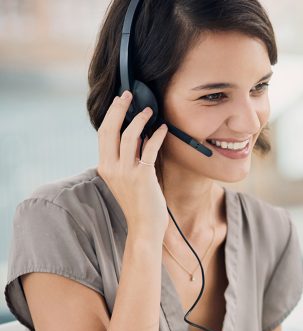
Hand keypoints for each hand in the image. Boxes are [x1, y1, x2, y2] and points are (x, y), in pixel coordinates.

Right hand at [97, 90, 168, 241]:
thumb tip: (136, 136)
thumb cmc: (139, 204)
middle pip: (110, 129)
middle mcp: (112, 168)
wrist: (144, 227)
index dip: (111, 114)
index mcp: (105, 167)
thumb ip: (128, 159)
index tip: (120, 102)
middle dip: (119, 108)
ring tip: (149, 111)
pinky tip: (163, 129)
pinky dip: (157, 135)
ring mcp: (126, 172)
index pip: (103, 134)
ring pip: (129, 135)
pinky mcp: (143, 176)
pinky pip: (150, 148)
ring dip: (140, 119)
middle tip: (128, 95)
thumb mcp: (126, 179)